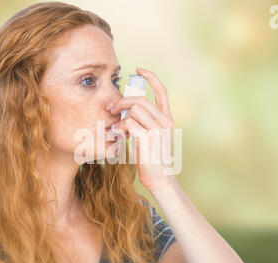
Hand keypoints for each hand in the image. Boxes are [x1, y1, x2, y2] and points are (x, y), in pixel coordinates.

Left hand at [107, 67, 174, 190]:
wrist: (158, 178)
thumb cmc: (150, 158)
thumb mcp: (150, 136)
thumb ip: (143, 121)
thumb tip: (124, 109)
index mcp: (167, 119)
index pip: (162, 91)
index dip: (151, 77)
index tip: (139, 69)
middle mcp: (165, 121)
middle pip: (140, 100)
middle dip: (121, 100)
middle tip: (110, 108)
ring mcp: (157, 129)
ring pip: (133, 110)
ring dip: (120, 118)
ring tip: (118, 129)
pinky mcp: (148, 137)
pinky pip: (128, 122)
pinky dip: (120, 128)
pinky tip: (120, 136)